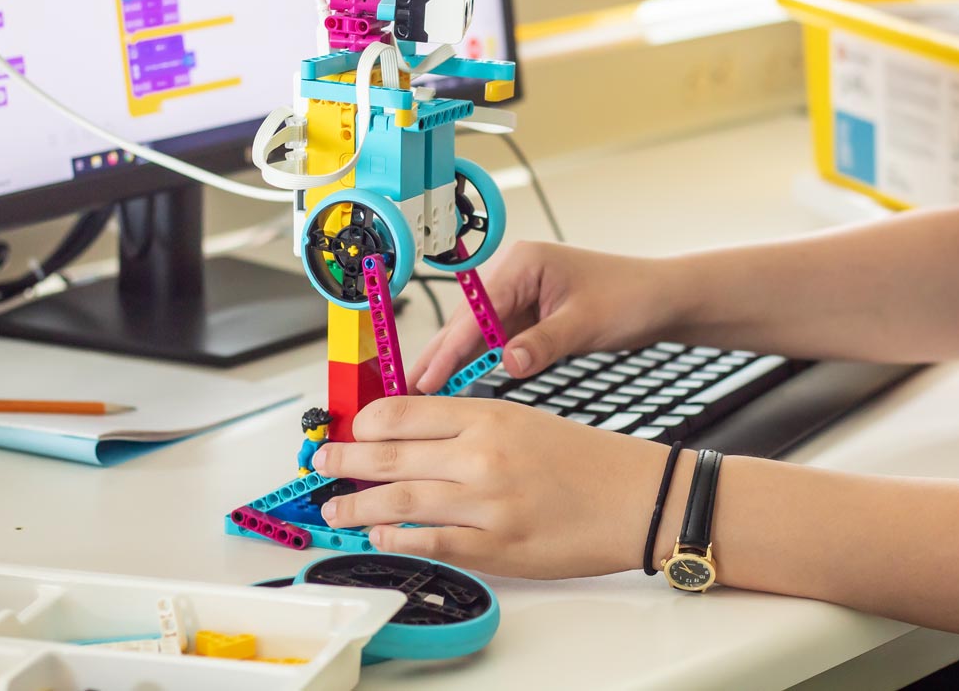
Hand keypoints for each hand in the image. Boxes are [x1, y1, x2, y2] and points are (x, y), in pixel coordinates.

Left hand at [312, 395, 675, 578]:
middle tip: (322, 464)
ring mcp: (486, 503)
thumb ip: (469, 425)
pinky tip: (379, 534)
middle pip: (389, 455)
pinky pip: (429, 542)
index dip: (363, 423)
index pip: (404, 412)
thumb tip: (411, 434)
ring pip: (398, 501)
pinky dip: (395, 538)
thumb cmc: (585, 459)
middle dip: (345, 460)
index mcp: (488, 415)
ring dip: (356, 505)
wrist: (636, 497)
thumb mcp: (524, 420)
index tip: (348, 430)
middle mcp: (481, 455)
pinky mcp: (495, 546)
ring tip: (333, 510)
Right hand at [411, 241, 680, 392]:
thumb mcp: (586, 323)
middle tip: (405, 393)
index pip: (474, 312)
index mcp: (523, 263)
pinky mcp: (526, 314)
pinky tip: (456, 386)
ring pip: (474, 334)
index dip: (448, 350)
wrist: (660, 298)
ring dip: (452, 363)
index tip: (426, 380)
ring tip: (420, 396)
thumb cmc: (630, 297)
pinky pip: (492, 341)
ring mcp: (517, 294)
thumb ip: (544, 343)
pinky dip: (476, 363)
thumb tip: (508, 364)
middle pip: (464, 321)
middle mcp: (513, 274)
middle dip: (438, 357)